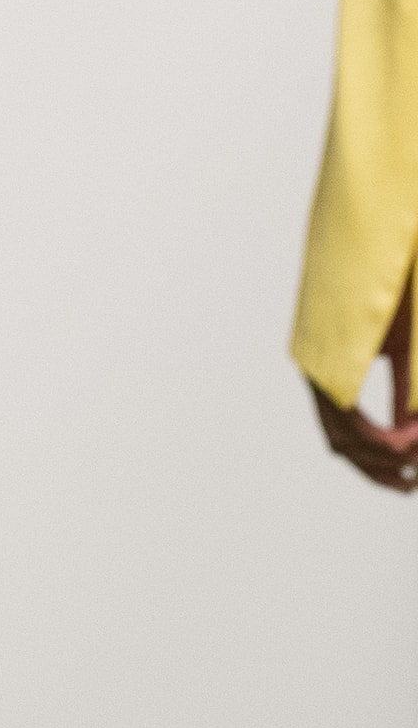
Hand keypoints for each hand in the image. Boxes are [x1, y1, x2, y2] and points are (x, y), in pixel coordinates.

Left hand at [310, 277, 417, 491]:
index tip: (407, 478)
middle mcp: (320, 372)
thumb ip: (406, 392)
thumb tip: (408, 430)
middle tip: (408, 484)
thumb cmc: (400, 291)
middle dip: (377, 470)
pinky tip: (400, 444)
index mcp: (336, 372)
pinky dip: (373, 435)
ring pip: (341, 435)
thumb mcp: (407, 352)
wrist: (386, 243)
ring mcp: (318, 364)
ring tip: (412, 462)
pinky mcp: (323, 356)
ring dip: (379, 456)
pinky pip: (343, 412)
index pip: (346, 435)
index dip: (375, 465)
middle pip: (341, 443)